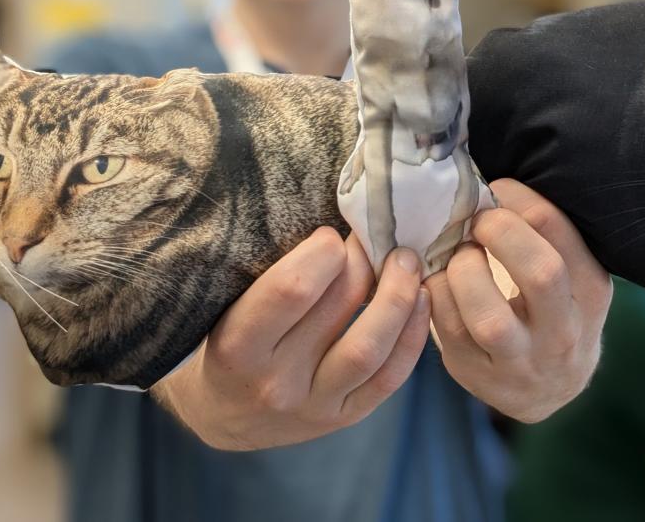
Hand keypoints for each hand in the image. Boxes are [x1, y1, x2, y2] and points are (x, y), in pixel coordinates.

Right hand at [150, 226, 429, 450]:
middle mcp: (276, 381)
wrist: (224, 414)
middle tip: (374, 235)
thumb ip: (272, 274)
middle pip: (337, 309)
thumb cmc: (226, 340)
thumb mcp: (228, 305)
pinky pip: (390, 377)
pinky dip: (412, 334)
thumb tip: (333, 226)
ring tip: (406, 261)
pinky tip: (420, 299)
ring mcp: (314, 406)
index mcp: (238, 347)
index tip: (329, 234)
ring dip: (397, 295)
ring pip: (370, 347)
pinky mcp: (344, 418)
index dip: (322, 252)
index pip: (292, 289)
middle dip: (363, 260)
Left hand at [425, 178, 611, 422]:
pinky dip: (436, 294)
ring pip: (488, 316)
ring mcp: (522, 360)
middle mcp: (564, 330)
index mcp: (589, 289)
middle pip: (539, 271)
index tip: (495, 190)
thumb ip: (542, 234)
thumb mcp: (570, 273)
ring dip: (462, 271)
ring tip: (456, 256)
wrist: (550, 387)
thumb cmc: (553, 309)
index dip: (516, 197)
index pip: (556, 229)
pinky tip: (438, 279)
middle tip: (476, 222)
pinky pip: (448, 331)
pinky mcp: (479, 375)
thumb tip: (488, 178)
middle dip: (498, 232)